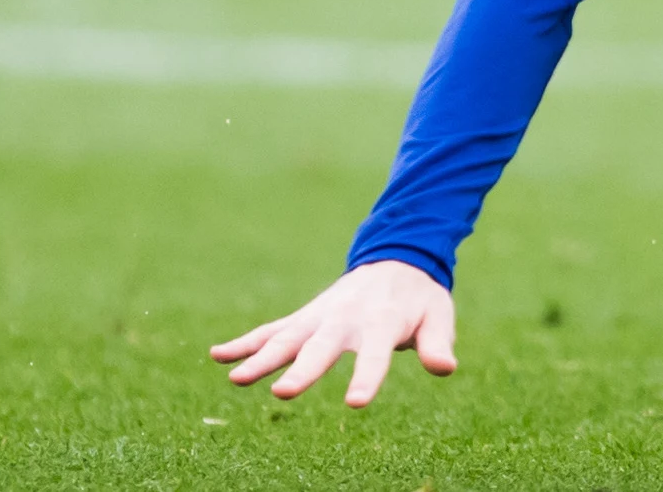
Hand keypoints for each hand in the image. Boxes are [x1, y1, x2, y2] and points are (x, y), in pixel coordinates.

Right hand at [210, 259, 456, 406]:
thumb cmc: (419, 299)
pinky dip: (245, 341)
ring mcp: (320, 317)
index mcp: (382, 322)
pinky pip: (271, 330)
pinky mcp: (304, 318)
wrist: (396, 260)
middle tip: (283, 393)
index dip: (367, 377)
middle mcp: (345, 319)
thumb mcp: (438, 316)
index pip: (376, 354)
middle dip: (302, 370)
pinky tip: (217, 355)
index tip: (356, 402)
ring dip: (261, 357)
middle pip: (321, 348)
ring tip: (236, 378)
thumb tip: (445, 368)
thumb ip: (437, 342)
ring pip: (286, 339)